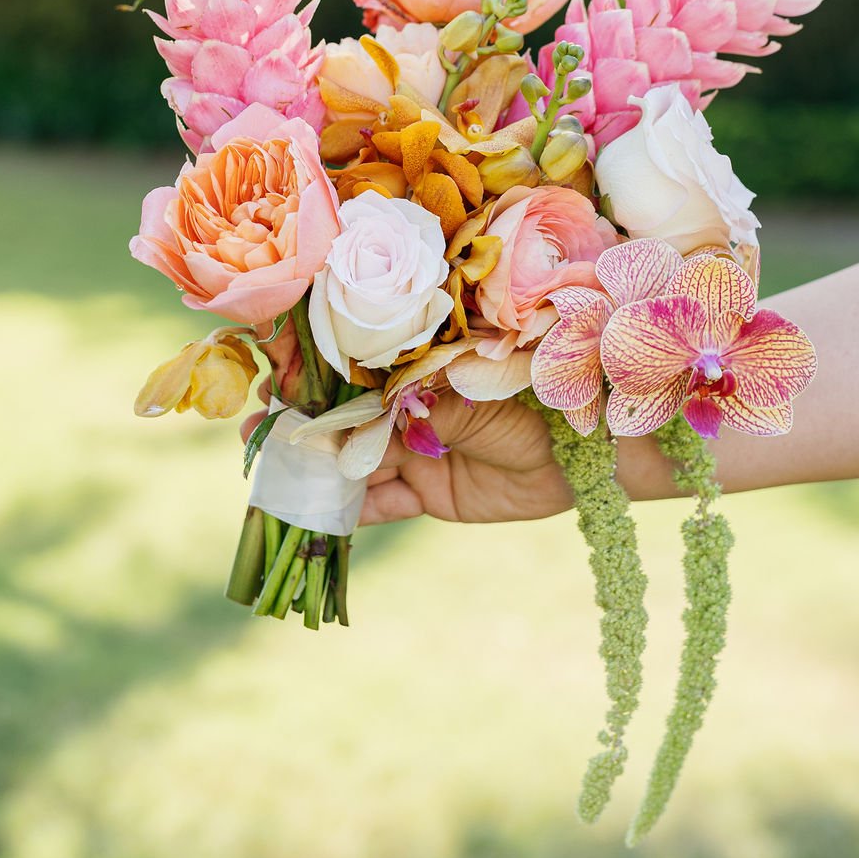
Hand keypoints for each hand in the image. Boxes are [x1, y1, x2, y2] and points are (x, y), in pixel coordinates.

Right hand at [240, 383, 677, 524]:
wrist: (600, 444)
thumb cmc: (543, 384)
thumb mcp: (476, 387)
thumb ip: (418, 401)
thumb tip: (359, 412)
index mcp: (422, 354)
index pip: (352, 350)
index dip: (310, 354)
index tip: (272, 355)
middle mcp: (411, 398)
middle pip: (341, 407)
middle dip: (298, 413)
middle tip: (258, 418)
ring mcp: (415, 446)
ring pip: (350, 456)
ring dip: (311, 463)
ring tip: (268, 461)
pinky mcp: (428, 491)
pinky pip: (374, 502)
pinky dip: (341, 507)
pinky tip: (306, 504)